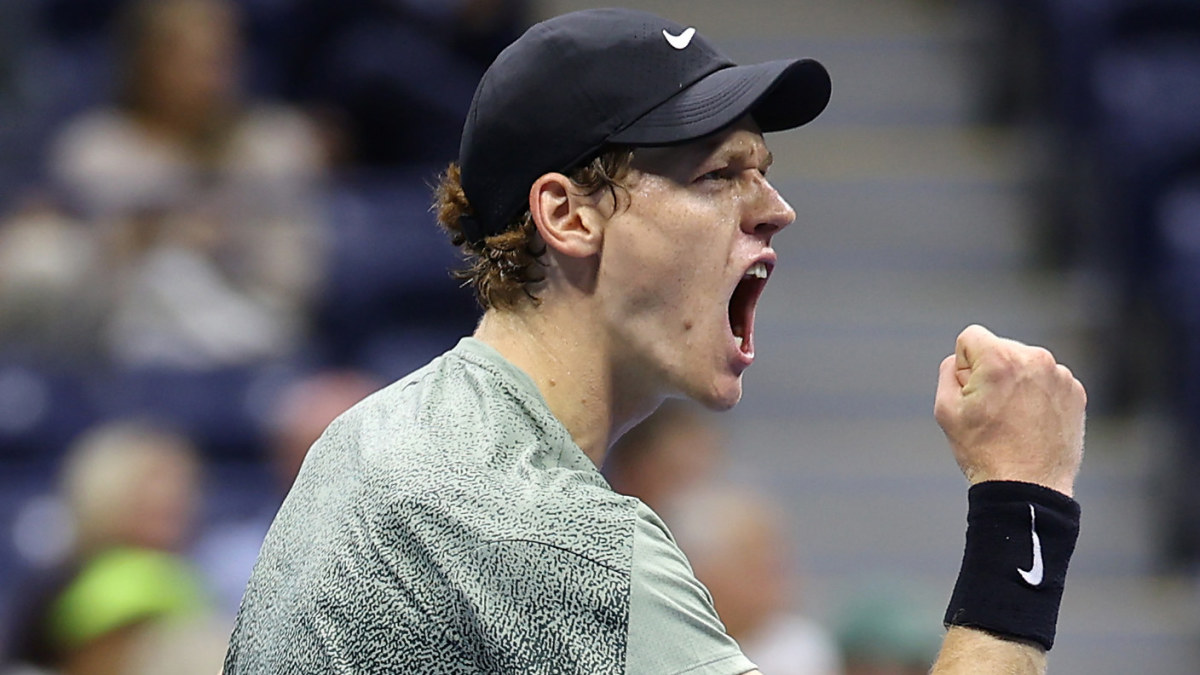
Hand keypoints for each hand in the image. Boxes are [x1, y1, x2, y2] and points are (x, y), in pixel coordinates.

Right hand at [934, 325, 1085, 496]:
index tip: (972, 394)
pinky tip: (1031, 423)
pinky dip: (1037, 396)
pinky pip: (1047, 381)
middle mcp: (1035, 358)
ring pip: (1024, 365)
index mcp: (1001, 358)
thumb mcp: (946, 409)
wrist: (1027, 487)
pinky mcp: (1075, 392)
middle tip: (991, 411)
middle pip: (1000, 349)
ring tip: (1013, 420)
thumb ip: (947, 372)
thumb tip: (959, 361)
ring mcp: (1060, 375)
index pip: (971, 337)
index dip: (963, 366)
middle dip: (991, 372)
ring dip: (1016, 383)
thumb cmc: (984, 451)